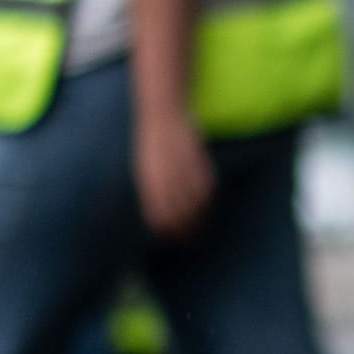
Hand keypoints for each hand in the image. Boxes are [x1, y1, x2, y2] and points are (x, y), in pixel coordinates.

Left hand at [134, 112, 214, 241]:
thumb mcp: (145, 168)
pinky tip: (207, 205)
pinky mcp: (198, 160)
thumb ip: (153, 190)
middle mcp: (166, 176)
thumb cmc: (152, 143)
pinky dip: (208, 199)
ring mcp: (183, 168)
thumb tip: (161, 215)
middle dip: (185, 229)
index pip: (159, 214)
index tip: (173, 239)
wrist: (163, 114)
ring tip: (201, 227)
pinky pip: (206, 186)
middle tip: (191, 240)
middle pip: (178, 213)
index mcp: (149, 180)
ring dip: (199, 217)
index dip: (167, 230)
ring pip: (195, 202)